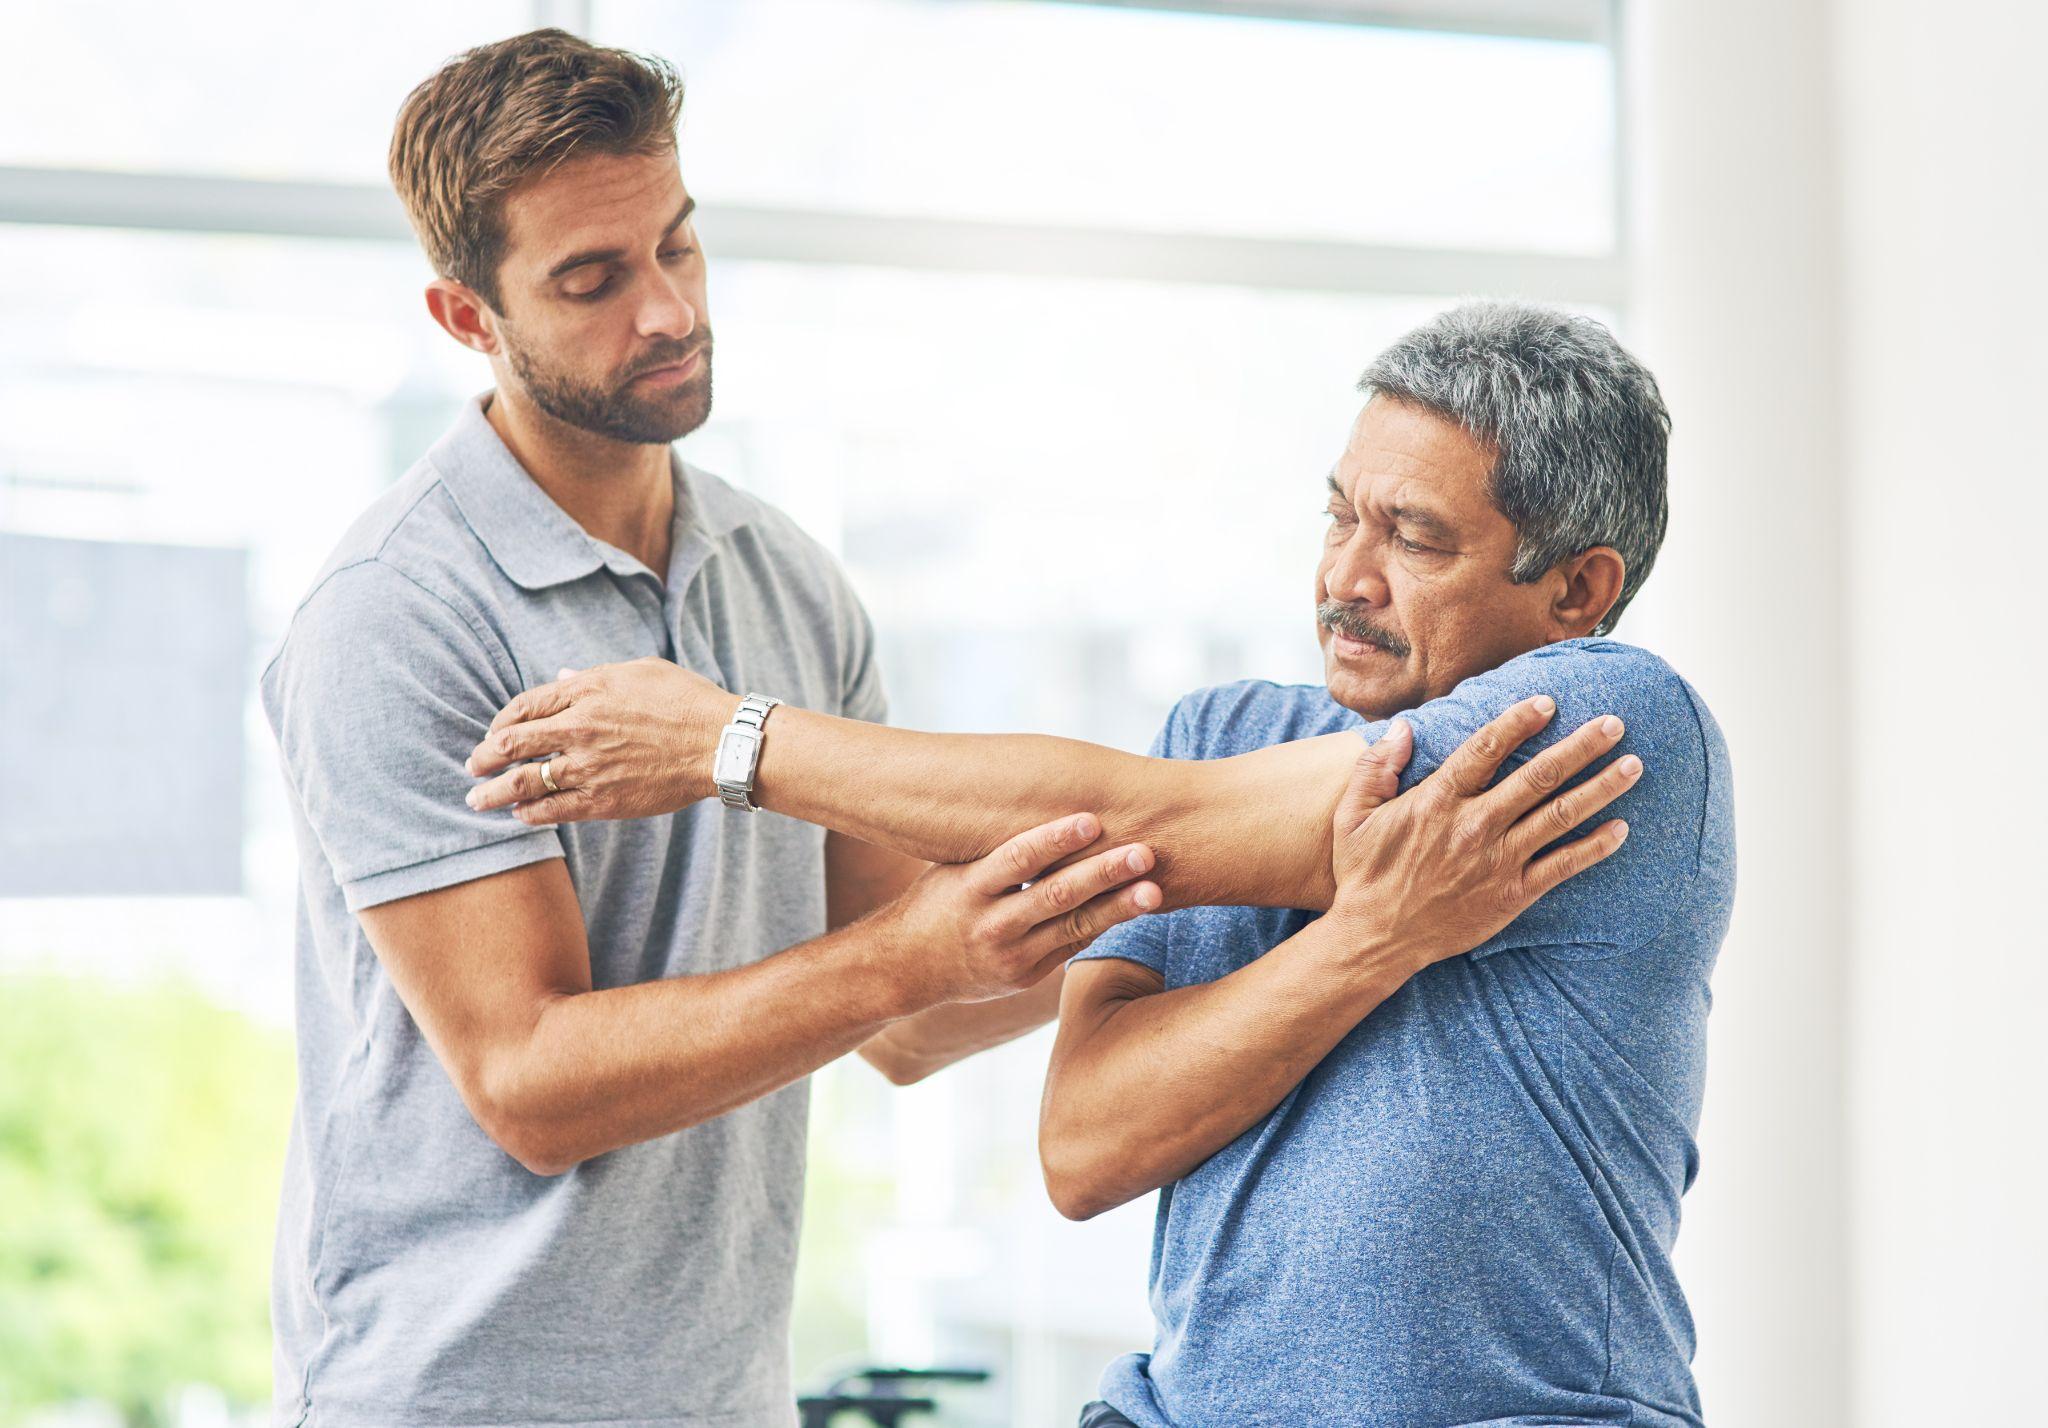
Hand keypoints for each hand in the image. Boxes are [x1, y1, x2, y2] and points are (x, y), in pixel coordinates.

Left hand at [464, 658, 734, 823]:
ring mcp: (588, 767)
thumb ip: (593, 676)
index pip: (523, 707)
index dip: (501, 722)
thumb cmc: (686, 701)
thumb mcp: (640, 670)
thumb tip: (562, 677)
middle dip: (484, 758)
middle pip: (512, 745)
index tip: (494, 733)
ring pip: (522, 783)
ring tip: (476, 800)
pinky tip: (520, 814)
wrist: (719, 744)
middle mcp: (578, 728)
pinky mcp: (603, 801)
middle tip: (471, 767)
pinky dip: (529, 813)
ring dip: (492, 793)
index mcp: (586, 691)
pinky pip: (552, 810)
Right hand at [870, 813, 1161, 1008]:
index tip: (1092, 819)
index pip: (1018, 859)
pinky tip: (1135, 906)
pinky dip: (1104, 924)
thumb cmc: (937, 902)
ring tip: (1154, 889)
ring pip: (1073, 927)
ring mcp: (1011, 956)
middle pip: (1056, 896)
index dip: (1055, 838)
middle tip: (1145, 852)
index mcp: (970, 888)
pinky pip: (1071, 946)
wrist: (904, 969)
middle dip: (1103, 874)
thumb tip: (1048, 804)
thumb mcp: (955, 871)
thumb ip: (998, 851)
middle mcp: (992, 924)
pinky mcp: (1026, 977)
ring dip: (1118, 907)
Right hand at [1326, 696, 1640, 971]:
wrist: (1376, 938)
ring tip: (1632, 765)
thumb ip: (1375, 768)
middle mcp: (1474, 825)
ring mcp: (1497, 861)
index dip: (1519, 721)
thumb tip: (1402, 728)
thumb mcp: (1353, 816)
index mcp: (1438, 800)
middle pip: (1538, 776)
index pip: (1486, 748)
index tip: (1548, 702)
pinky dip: (1594, 847)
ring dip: (1599, 788)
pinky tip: (1621, 829)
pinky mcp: (1512, 894)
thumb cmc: (1364, 873)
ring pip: (1559, 816)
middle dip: (1581, 746)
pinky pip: (1562, 866)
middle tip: (1615, 723)